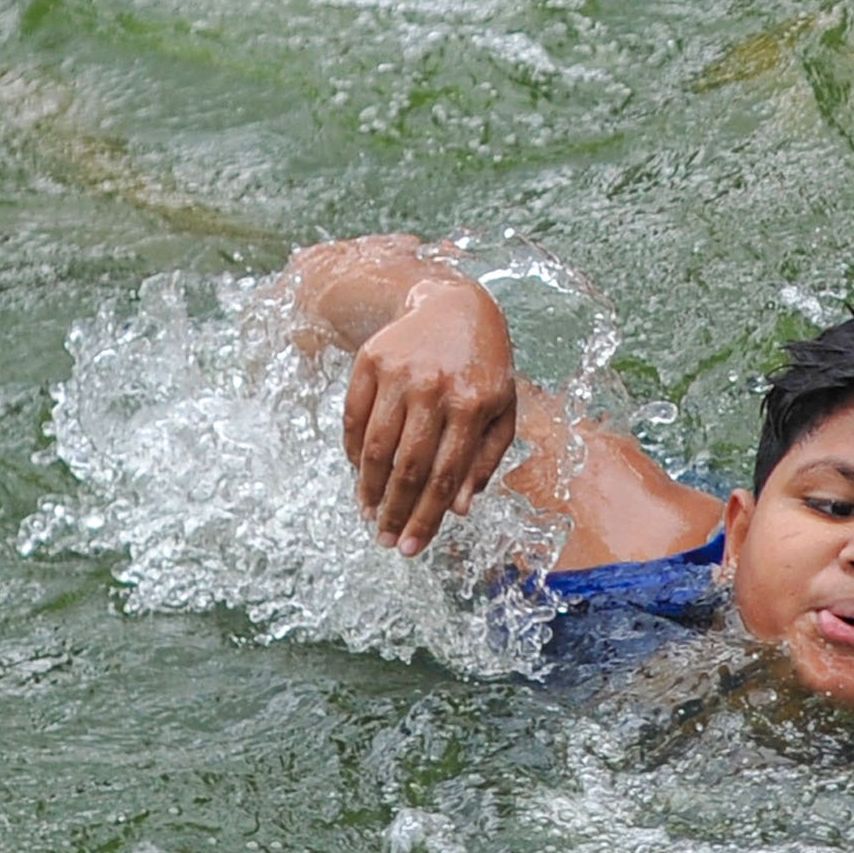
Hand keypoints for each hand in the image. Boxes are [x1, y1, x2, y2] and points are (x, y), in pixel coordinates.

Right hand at [340, 278, 520, 553]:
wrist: (456, 305)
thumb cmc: (485, 368)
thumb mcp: (502, 410)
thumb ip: (484, 460)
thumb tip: (458, 508)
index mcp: (473, 405)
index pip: (445, 476)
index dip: (426, 517)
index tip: (411, 547)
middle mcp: (434, 389)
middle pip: (407, 466)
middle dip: (394, 511)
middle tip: (384, 540)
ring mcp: (399, 373)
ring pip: (374, 445)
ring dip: (367, 488)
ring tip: (367, 513)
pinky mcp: (370, 360)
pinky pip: (353, 417)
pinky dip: (351, 451)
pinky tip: (357, 474)